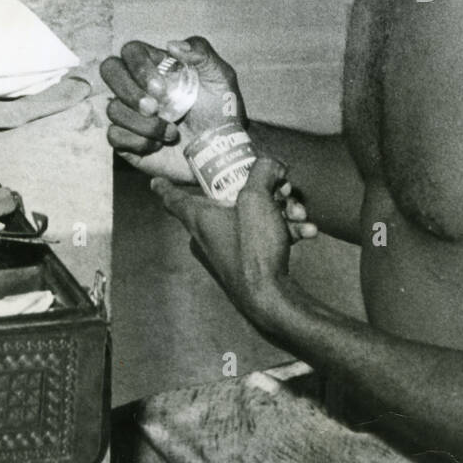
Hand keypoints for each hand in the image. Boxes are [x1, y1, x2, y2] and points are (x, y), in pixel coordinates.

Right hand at [99, 35, 243, 182]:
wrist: (222, 150)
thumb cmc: (221, 110)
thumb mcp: (220, 77)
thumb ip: (202, 52)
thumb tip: (172, 45)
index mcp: (158, 66)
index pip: (131, 50)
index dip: (139, 66)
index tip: (160, 88)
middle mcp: (139, 86)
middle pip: (109, 70)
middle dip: (129, 91)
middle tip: (154, 108)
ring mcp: (130, 113)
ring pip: (113, 108)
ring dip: (144, 124)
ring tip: (171, 133)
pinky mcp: (127, 139)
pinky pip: (114, 135)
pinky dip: (138, 141)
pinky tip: (159, 145)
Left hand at [151, 158, 298, 331]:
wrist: (269, 296)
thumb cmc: (252, 247)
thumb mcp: (257, 198)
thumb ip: (263, 171)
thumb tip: (271, 165)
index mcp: (199, 217)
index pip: (173, 198)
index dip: (165, 187)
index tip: (155, 181)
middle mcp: (209, 233)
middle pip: (230, 199)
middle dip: (264, 191)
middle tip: (283, 187)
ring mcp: (228, 249)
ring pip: (254, 216)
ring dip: (282, 211)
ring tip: (300, 214)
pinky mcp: (248, 261)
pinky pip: (264, 236)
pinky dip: (285, 231)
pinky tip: (307, 231)